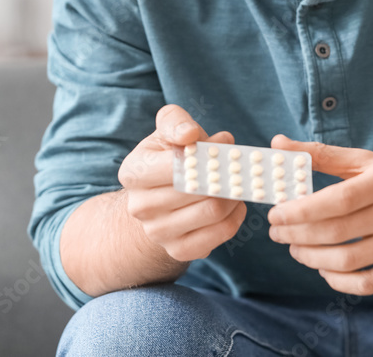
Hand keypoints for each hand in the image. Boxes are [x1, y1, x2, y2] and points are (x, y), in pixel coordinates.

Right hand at [118, 104, 247, 261]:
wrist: (157, 200)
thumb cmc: (167, 158)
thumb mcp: (166, 131)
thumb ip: (175, 122)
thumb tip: (189, 134)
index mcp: (134, 173)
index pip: (177, 165)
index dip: (207, 155)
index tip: (223, 146)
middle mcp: (140, 206)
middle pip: (198, 190)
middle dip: (225, 175)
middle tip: (239, 166)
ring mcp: (158, 233)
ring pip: (213, 211)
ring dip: (234, 195)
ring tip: (237, 183)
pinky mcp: (178, 251)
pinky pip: (220, 233)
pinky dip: (235, 216)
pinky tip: (235, 204)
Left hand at [266, 134, 372, 295]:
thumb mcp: (368, 162)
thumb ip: (322, 155)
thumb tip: (279, 143)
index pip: (338, 199)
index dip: (301, 210)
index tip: (275, 213)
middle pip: (338, 232)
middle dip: (298, 235)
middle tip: (277, 233)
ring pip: (347, 261)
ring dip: (311, 258)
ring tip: (296, 249)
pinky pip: (365, 284)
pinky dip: (337, 279)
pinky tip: (323, 267)